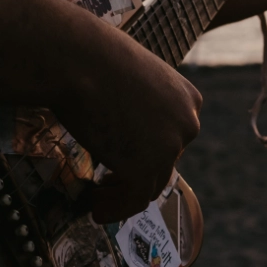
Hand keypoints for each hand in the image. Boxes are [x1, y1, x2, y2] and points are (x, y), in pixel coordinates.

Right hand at [53, 18, 202, 222]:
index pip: (172, 135)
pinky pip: (133, 200)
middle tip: (106, 183)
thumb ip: (139, 101)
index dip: (148, 152)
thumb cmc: (94, 56)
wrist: (78, 59)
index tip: (123, 159)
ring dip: (123, 195)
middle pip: (164, 161)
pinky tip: (94, 209)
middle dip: (136, 173)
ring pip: (150, 184)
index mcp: (188, 98)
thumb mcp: (132, 76)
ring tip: (97, 199)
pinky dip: (115, 209)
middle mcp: (187, 123)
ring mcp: (170, 147)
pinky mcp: (146, 167)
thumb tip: (124, 124)